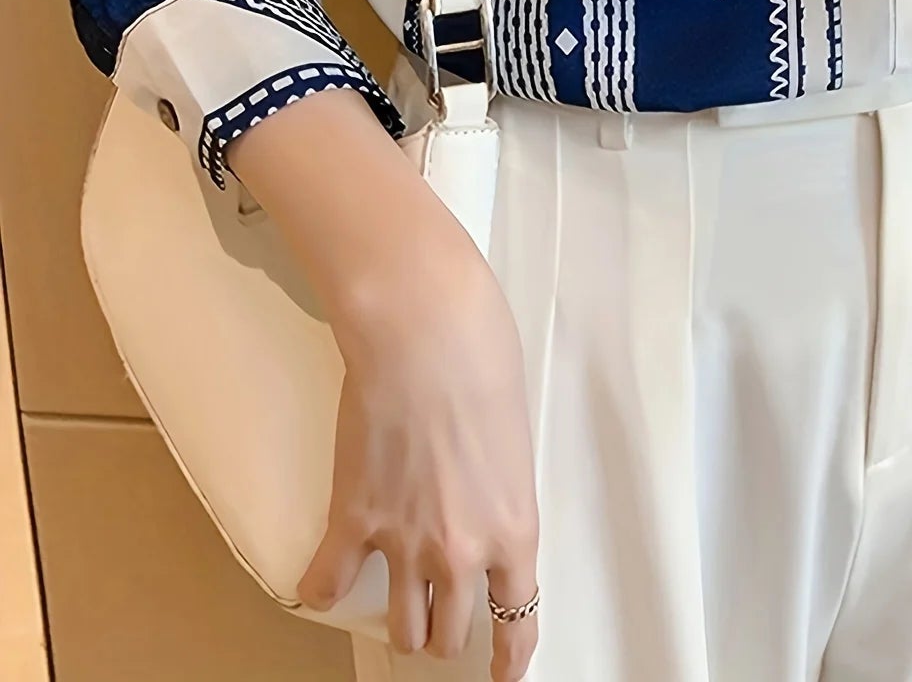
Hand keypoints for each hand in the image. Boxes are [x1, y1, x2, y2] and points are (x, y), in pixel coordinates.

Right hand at [297, 211, 539, 675]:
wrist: (424, 332)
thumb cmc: (481, 360)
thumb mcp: (515, 438)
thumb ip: (501, 489)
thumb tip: (486, 503)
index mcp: (513, 529)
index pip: (518, 622)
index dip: (509, 659)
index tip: (503, 674)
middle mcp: (460, 551)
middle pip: (449, 636)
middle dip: (446, 631)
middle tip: (440, 613)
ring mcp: (403, 542)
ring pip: (399, 626)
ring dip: (398, 619)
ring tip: (396, 598)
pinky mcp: (353, 520)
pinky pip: (330, 583)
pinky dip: (324, 587)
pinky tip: (325, 581)